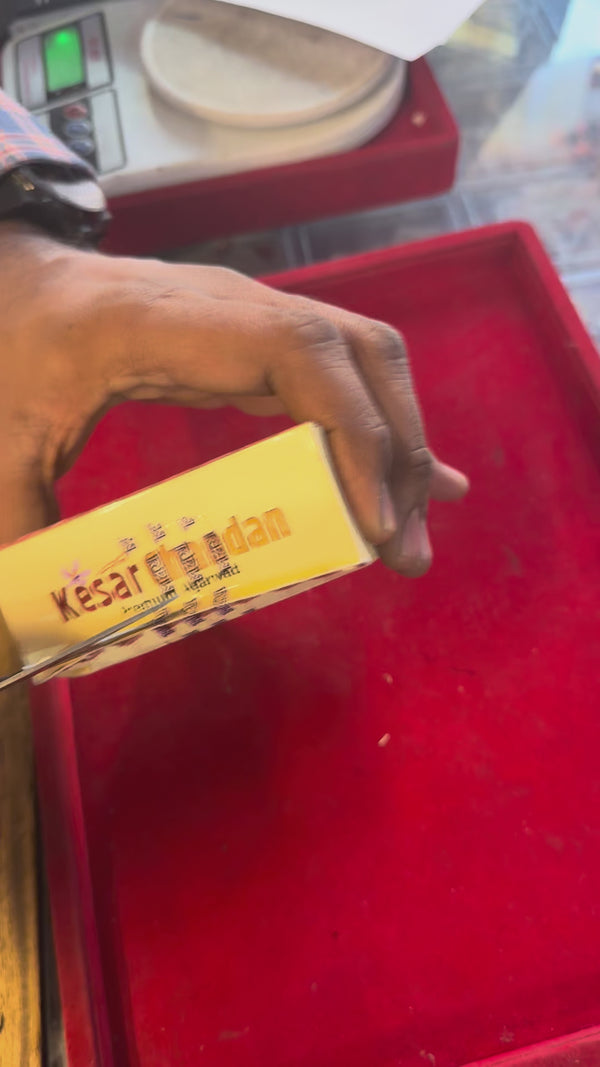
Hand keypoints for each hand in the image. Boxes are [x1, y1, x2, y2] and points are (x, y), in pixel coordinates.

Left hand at [0, 222, 467, 571]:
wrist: (25, 283)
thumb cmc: (16, 348)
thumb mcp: (7, 439)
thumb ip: (19, 522)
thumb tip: (24, 639)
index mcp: (173, 323)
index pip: (302, 355)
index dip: (355, 434)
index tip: (371, 523)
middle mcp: (237, 307)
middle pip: (361, 357)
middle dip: (399, 454)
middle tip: (402, 550)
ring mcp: (259, 317)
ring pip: (368, 362)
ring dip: (401, 444)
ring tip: (409, 532)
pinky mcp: (265, 340)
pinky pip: (347, 374)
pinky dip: (383, 430)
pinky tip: (414, 483)